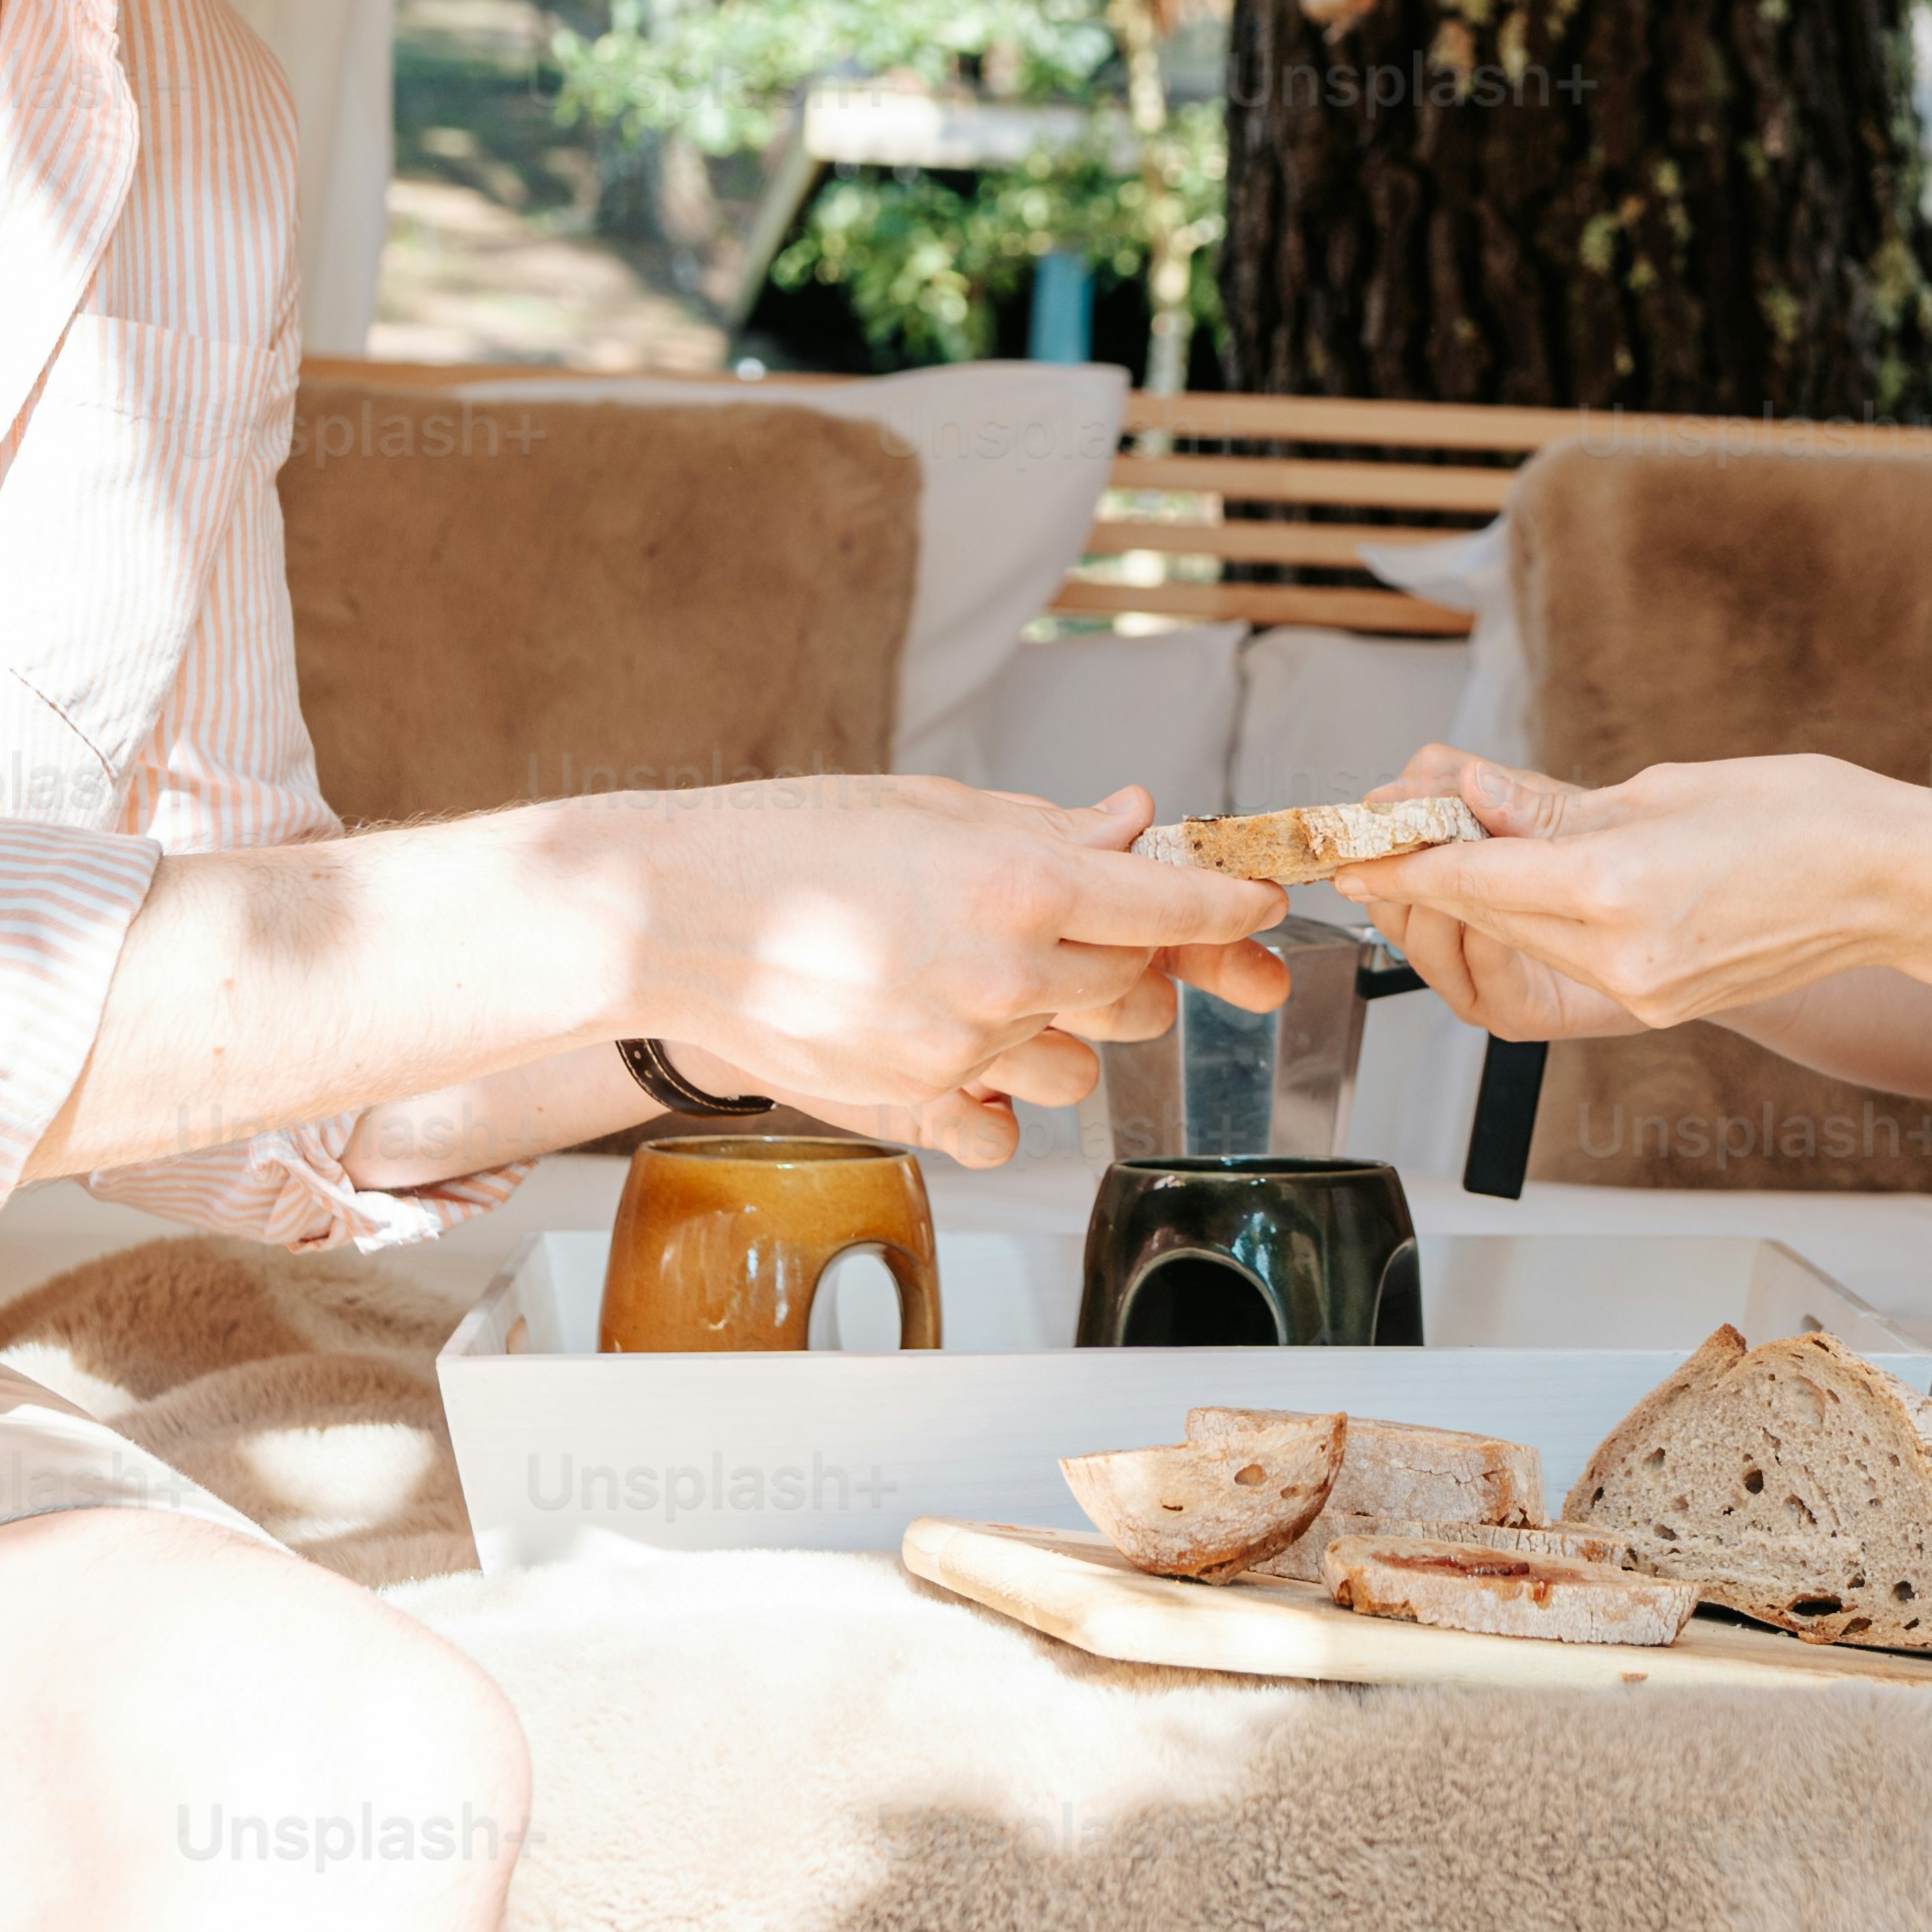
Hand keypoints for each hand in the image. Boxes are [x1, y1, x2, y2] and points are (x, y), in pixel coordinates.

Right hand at [599, 777, 1285, 1163]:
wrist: (672, 914)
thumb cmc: (791, 841)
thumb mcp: (932, 806)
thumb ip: (1045, 827)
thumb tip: (1133, 821)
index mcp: (1021, 879)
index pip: (1172, 903)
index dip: (1229, 905)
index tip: (1259, 905)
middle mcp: (1005, 969)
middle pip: (1138, 989)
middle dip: (1138, 964)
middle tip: (1096, 936)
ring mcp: (962, 1046)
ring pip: (1080, 1063)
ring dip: (1064, 1031)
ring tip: (992, 983)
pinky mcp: (915, 1100)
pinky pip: (1009, 1125)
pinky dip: (1004, 1099)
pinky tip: (968, 1054)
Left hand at [1330, 741, 1931, 1038]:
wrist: (1897, 885)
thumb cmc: (1803, 815)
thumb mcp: (1662, 788)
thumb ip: (1551, 808)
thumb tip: (1464, 795)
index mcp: (1616, 890)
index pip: (1472, 877)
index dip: (1403, 856)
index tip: (1353, 836)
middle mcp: (1622, 957)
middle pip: (1484, 919)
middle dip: (1426, 877)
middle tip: (1385, 829)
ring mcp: (1643, 993)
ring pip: (1518, 948)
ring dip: (1473, 904)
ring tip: (1445, 849)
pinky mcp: (1661, 1006)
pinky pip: (1565, 966)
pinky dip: (1530, 925)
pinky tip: (1518, 883)